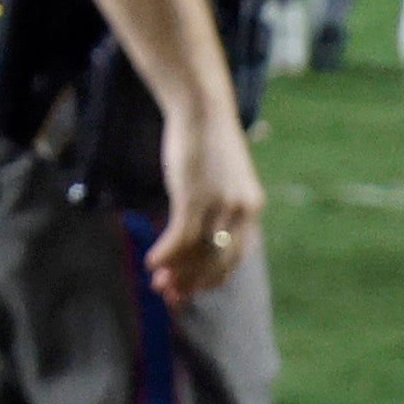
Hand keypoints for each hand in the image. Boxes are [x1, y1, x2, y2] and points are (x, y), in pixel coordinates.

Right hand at [146, 101, 263, 301]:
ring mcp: (220, 204)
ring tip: (157, 283)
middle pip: (218, 260)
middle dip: (192, 282)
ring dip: (176, 272)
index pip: (235, 257)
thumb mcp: (220, 180)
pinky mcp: (195, 196)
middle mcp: (243, 211)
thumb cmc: (207, 143)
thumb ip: (217, 208)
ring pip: (198, 253)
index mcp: (252, 209)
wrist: (202, 109)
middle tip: (170, 295)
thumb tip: (195, 236)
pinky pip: (180, 237)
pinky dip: (166, 254)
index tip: (191, 291)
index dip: (212, 278)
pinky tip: (151, 262)